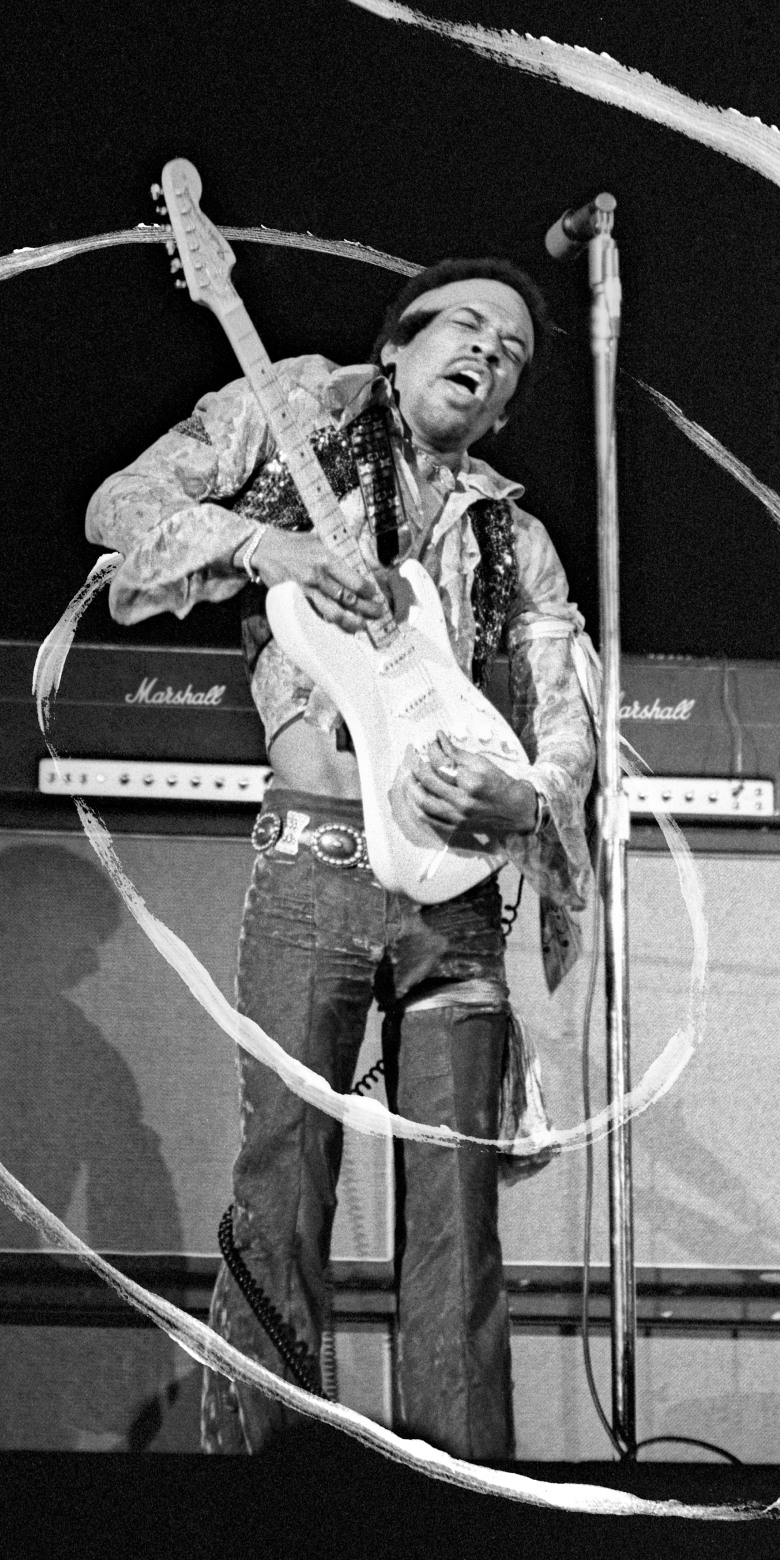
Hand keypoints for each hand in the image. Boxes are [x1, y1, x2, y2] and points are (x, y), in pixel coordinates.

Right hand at [250, 530, 384, 633]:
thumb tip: (362, 557)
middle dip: (367, 609)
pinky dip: (330, 624)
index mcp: (327, 559)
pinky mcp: (296, 601)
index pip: (355, 581)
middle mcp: (318, 576)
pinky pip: (316, 617)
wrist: (264, 549)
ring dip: (351, 622)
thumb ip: (339, 550)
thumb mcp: (319, 540)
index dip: (369, 591)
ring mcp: (306, 591)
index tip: (374, 594)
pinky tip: (339, 627)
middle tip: (377, 612)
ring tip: (362, 625)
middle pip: (349, 599)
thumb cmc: (294, 544)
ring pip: (334, 613)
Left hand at [407, 731, 538, 836]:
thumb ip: (457, 753)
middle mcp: (462, 801)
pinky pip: (428, 818)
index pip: (441, 763)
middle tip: (415, 759)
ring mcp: (457, 817)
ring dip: (411, 787)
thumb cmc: (500, 784)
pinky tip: (414, 796)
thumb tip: (438, 738)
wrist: (515, 811)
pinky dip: (417, 806)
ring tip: (408, 777)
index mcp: (472, 782)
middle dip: (418, 766)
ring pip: (423, 802)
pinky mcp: (455, 827)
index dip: (432, 750)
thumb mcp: (482, 763)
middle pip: (429, 781)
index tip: (430, 744)